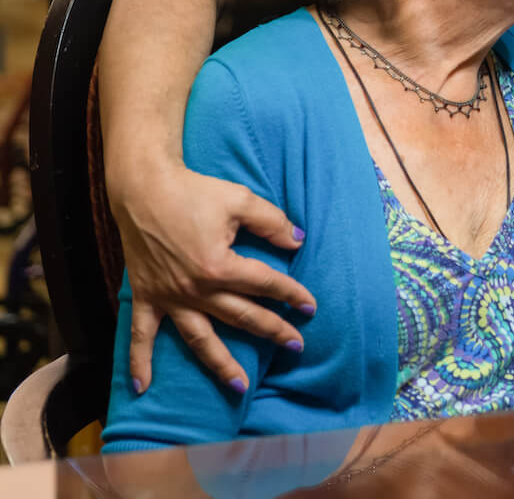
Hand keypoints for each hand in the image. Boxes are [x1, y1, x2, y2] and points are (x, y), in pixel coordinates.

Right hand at [111, 162, 314, 390]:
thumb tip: (298, 242)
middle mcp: (195, 289)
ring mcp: (169, 297)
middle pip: (241, 316)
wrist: (143, 188)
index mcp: (220, 266)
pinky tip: (142, 388)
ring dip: (220, 363)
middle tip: (297, 345)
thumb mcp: (241, 200)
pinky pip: (140, 335)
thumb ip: (273, 222)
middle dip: (272, 331)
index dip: (292, 294)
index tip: (311, 306)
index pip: (266, 285)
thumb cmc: (194, 191)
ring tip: (240, 387)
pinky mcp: (145, 297)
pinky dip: (139, 362)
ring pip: (200, 338)